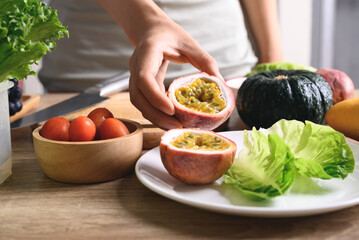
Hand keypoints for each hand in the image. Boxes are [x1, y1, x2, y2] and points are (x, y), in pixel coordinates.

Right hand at [98, 0, 220, 128]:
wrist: (150, 29)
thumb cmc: (169, 33)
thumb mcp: (188, 42)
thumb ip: (203, 60)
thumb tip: (219, 81)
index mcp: (147, 52)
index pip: (144, 78)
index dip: (155, 96)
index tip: (171, 109)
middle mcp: (136, 66)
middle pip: (138, 96)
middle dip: (156, 115)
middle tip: (177, 126)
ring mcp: (134, 76)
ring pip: (139, 102)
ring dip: (155, 117)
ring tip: (175, 126)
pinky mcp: (139, 85)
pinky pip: (144, 102)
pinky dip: (155, 112)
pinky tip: (170, 118)